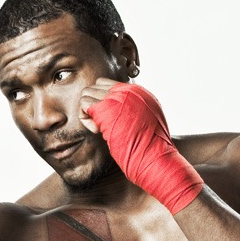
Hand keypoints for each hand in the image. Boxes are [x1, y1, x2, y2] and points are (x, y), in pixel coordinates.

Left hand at [82, 80, 203, 213]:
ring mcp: (117, 97)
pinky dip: (86, 120)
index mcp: (138, 92)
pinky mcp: (107, 108)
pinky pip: (84, 105)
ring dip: (88, 113)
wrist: (155, 155)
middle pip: (94, 87)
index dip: (103, 102)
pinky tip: (96, 131)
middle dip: (93, 106)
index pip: (107, 85)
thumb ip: (133, 109)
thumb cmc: (151, 146)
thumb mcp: (147, 119)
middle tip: (101, 125)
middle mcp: (127, 90)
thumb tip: (117, 110)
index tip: (110, 120)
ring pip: (86, 93)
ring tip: (99, 129)